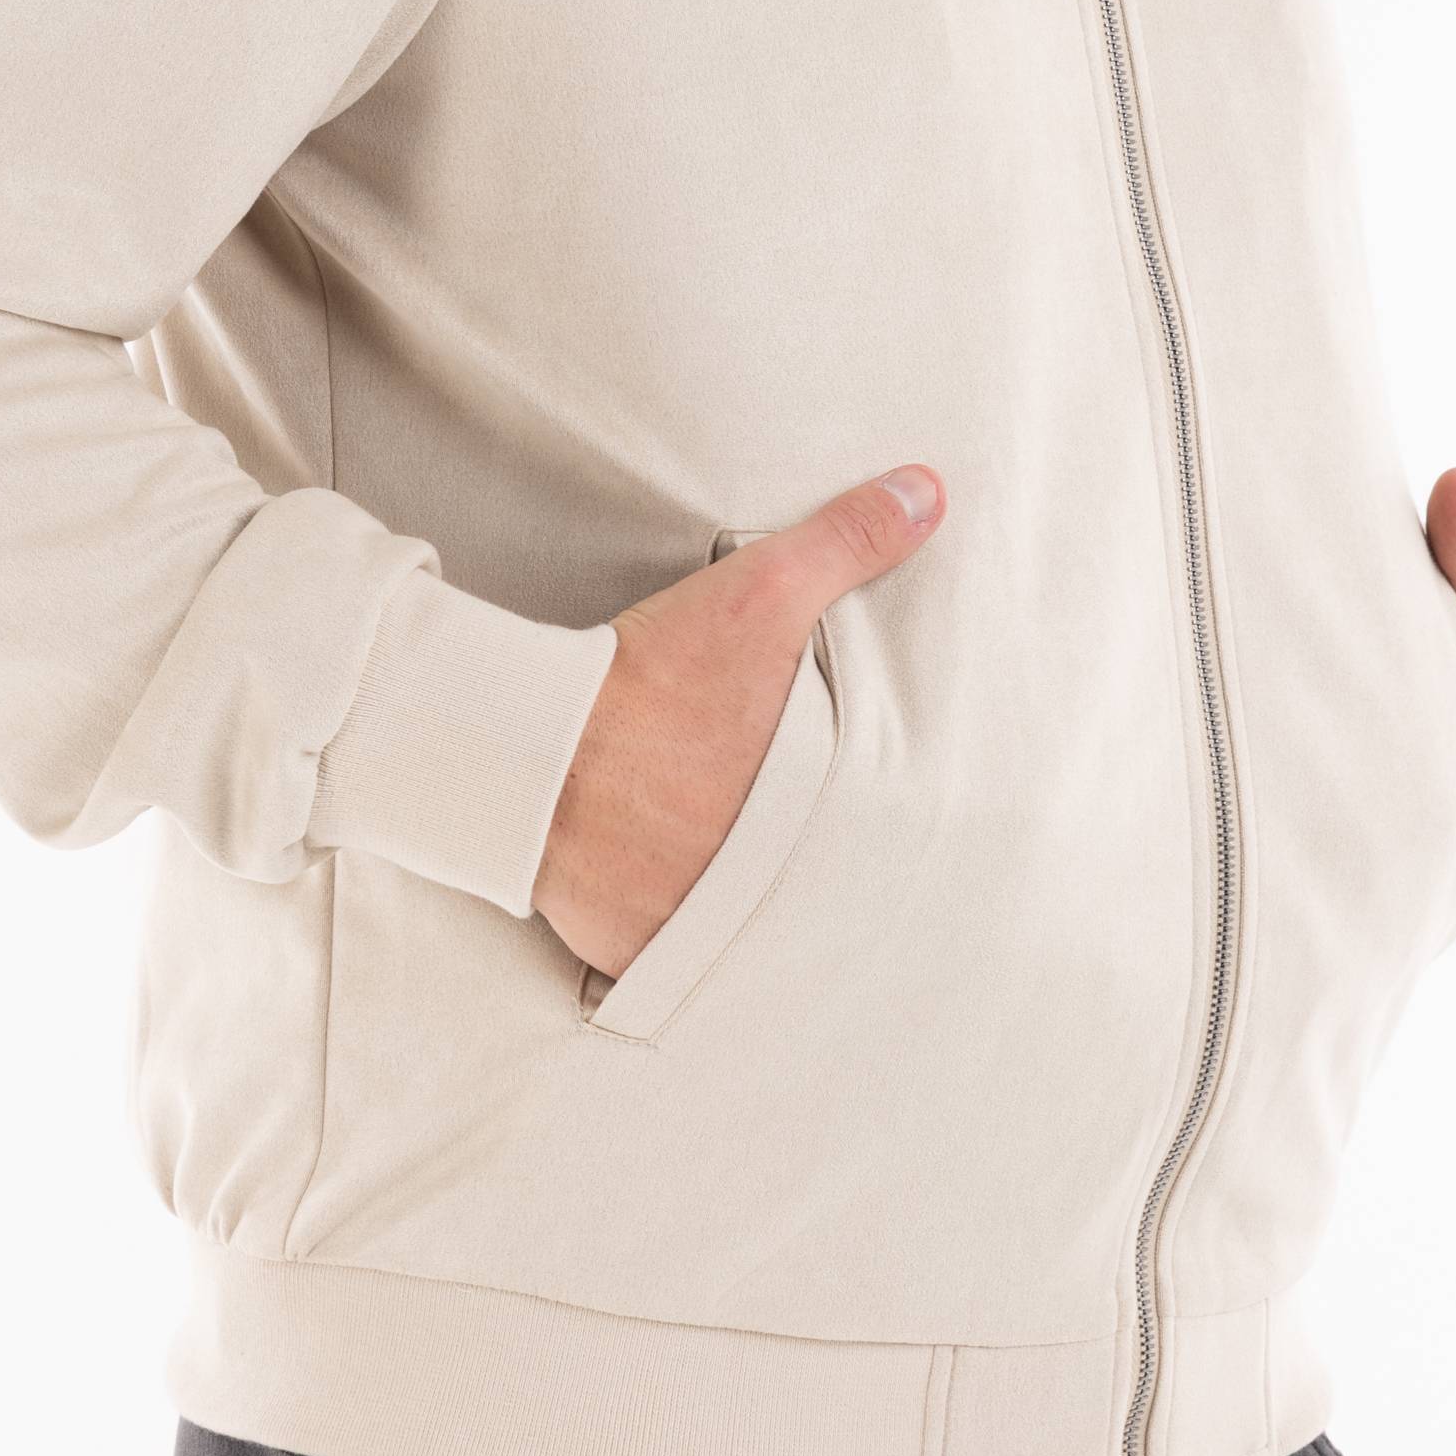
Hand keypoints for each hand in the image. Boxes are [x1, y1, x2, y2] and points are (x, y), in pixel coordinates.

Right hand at [532, 465, 945, 976]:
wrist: (524, 746)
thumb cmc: (648, 677)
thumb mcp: (760, 595)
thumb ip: (849, 542)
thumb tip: (931, 492)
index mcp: (815, 819)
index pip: (877, 846)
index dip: (881, 835)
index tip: (882, 831)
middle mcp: (767, 893)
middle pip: (814, 897)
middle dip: (814, 877)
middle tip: (805, 858)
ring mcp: (699, 932)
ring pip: (745, 936)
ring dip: (744, 914)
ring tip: (733, 883)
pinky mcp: (634, 955)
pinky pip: (669, 963)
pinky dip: (672, 942)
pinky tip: (672, 915)